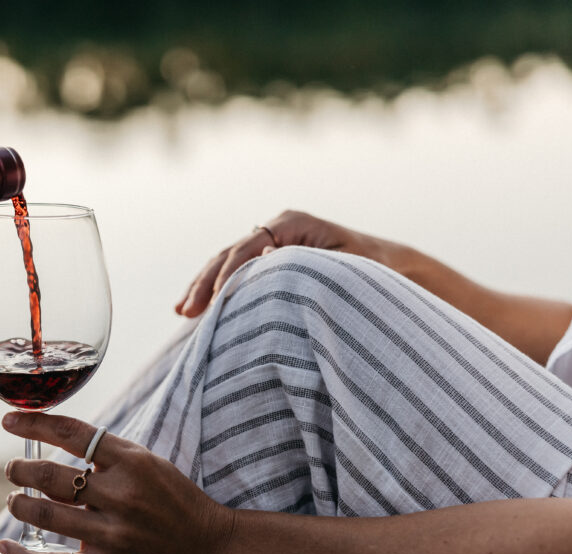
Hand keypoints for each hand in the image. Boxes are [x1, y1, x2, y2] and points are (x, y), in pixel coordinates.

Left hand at [0, 412, 234, 553]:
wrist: (212, 548)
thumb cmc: (176, 501)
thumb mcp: (149, 463)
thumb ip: (108, 453)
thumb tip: (58, 439)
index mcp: (131, 462)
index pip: (71, 434)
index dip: (34, 424)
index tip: (9, 422)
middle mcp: (120, 495)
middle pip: (51, 476)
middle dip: (20, 470)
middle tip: (12, 469)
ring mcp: (113, 534)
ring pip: (46, 515)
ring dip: (20, 504)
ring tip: (14, 500)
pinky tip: (6, 546)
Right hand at [175, 210, 387, 316]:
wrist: (390, 267)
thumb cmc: (373, 269)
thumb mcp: (347, 268)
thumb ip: (310, 268)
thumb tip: (268, 270)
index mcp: (293, 223)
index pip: (249, 246)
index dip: (229, 273)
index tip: (214, 300)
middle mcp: (276, 228)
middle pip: (229, 254)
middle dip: (204, 283)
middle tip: (185, 311)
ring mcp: (270, 243)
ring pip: (225, 264)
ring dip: (202, 288)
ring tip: (181, 312)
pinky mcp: (268, 261)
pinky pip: (234, 275)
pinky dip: (215, 291)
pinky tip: (195, 311)